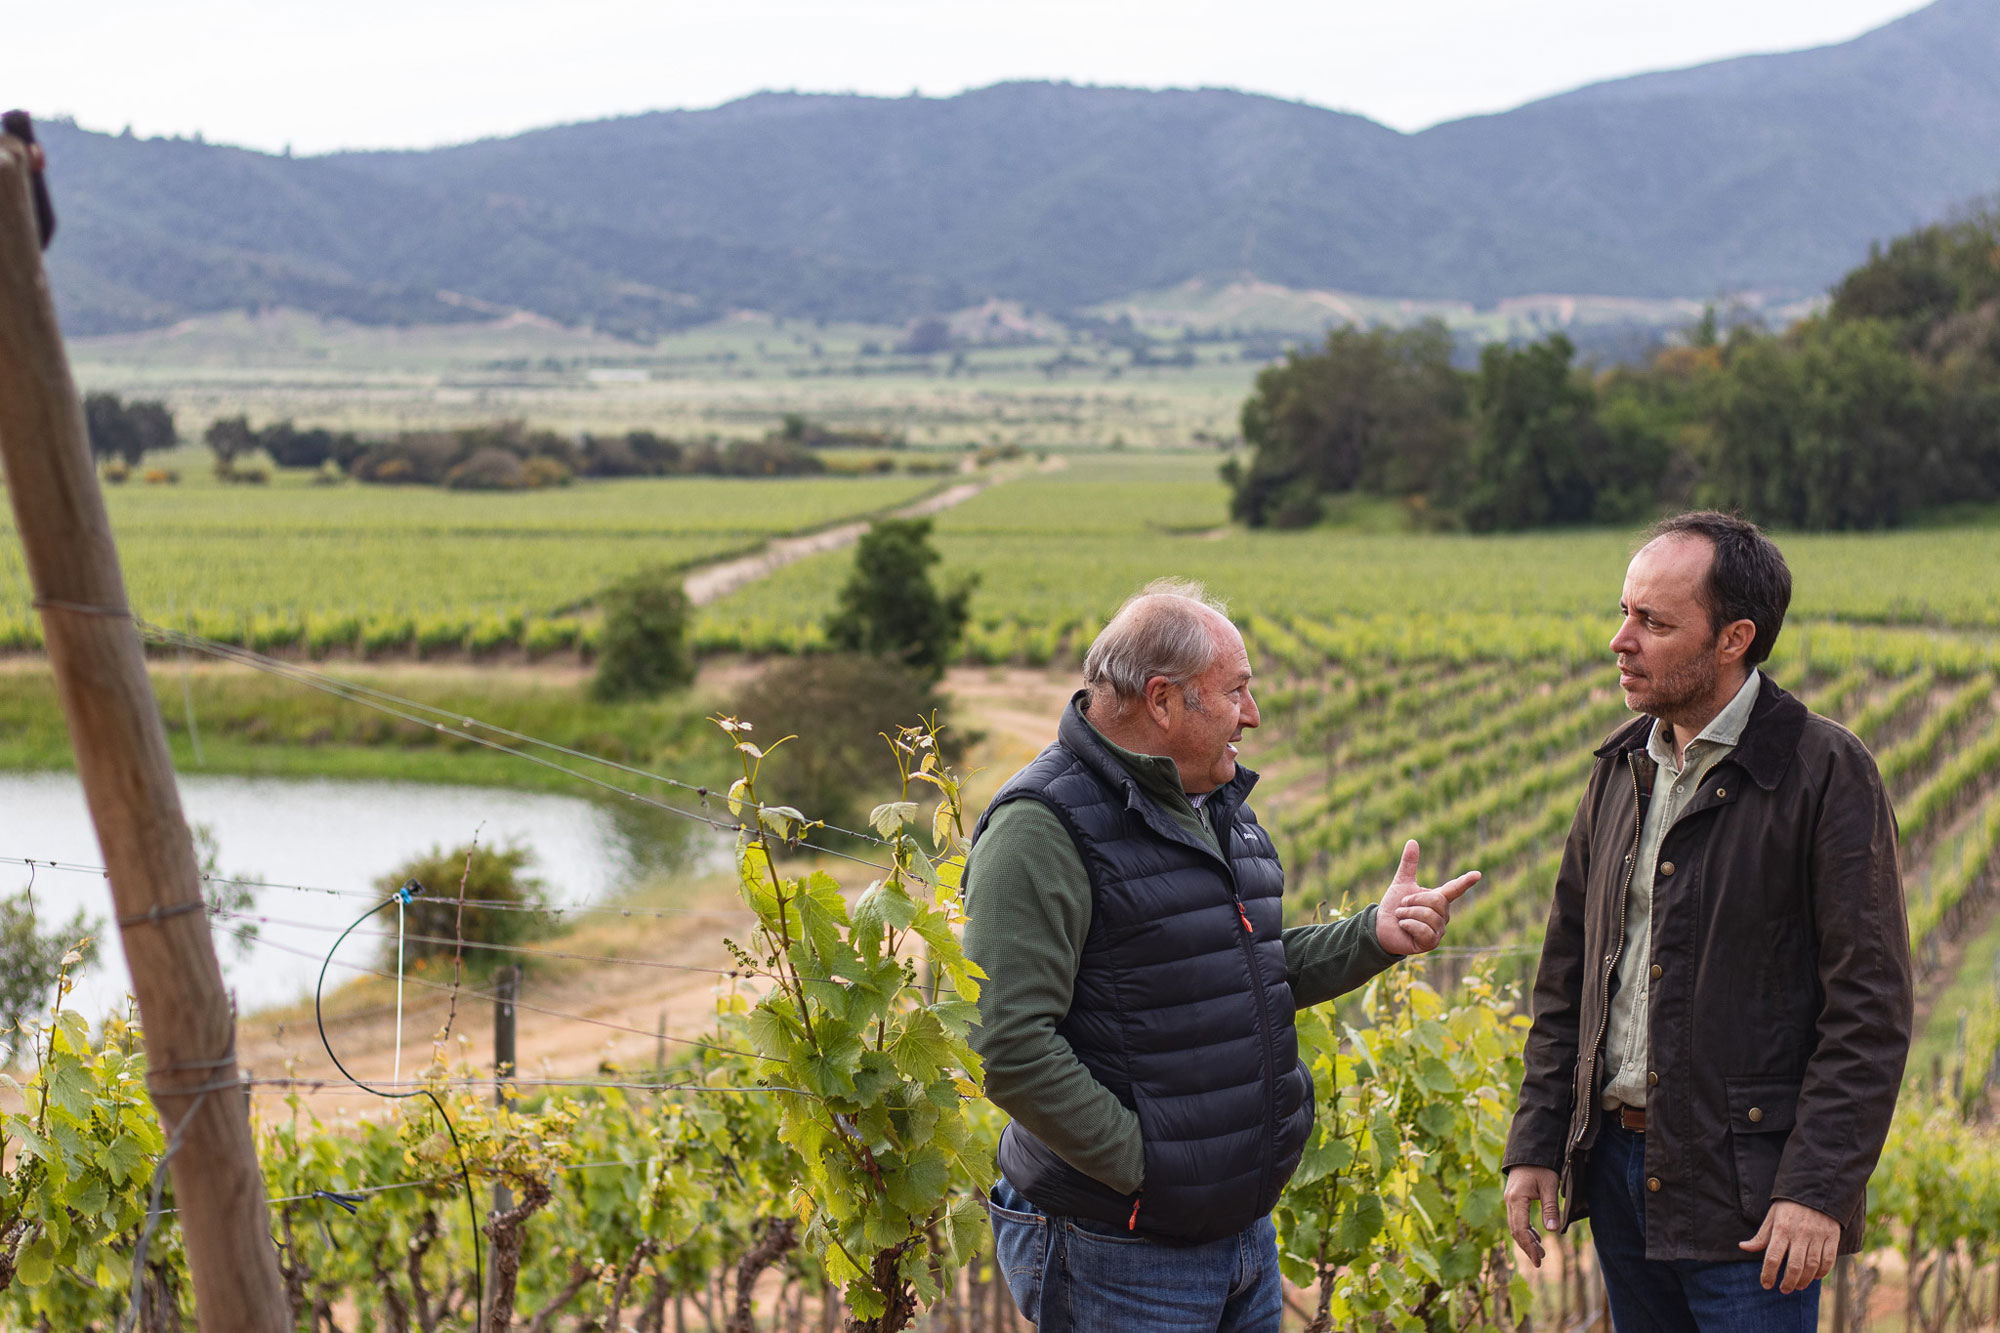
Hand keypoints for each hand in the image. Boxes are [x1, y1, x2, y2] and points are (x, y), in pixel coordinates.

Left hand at [1374, 840, 1480, 955]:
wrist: (1381, 927)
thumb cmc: (1394, 906)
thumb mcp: (1401, 883)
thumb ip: (1409, 864)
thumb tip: (1412, 841)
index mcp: (1438, 898)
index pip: (1455, 888)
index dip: (1465, 881)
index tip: (1477, 874)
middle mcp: (1443, 915)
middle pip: (1436, 901)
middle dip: (1414, 900)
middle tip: (1402, 905)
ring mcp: (1439, 930)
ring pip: (1428, 916)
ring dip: (1408, 914)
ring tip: (1402, 916)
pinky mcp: (1431, 943)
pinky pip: (1424, 930)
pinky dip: (1409, 925)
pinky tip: (1404, 927)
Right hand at [1504, 1166, 1560, 1266]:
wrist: (1530, 1150)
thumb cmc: (1541, 1166)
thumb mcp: (1549, 1186)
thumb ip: (1550, 1208)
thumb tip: (1553, 1231)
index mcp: (1516, 1199)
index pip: (1520, 1229)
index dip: (1529, 1246)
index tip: (1539, 1260)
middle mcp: (1509, 1201)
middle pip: (1515, 1230)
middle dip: (1527, 1247)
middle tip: (1540, 1262)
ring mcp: (1510, 1200)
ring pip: (1515, 1226)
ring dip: (1527, 1240)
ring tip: (1541, 1253)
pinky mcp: (1514, 1198)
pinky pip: (1517, 1219)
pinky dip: (1526, 1230)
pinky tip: (1537, 1237)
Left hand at [1740, 1200, 1840, 1292]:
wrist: (1815, 1190)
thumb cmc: (1789, 1206)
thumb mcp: (1772, 1217)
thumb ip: (1761, 1236)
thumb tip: (1743, 1247)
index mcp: (1781, 1229)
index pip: (1772, 1256)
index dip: (1768, 1274)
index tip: (1765, 1284)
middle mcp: (1799, 1234)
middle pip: (1794, 1266)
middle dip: (1788, 1282)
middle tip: (1783, 1290)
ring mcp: (1817, 1236)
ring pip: (1812, 1266)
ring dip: (1804, 1280)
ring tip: (1797, 1286)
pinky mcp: (1831, 1237)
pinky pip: (1828, 1260)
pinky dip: (1821, 1272)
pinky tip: (1814, 1277)